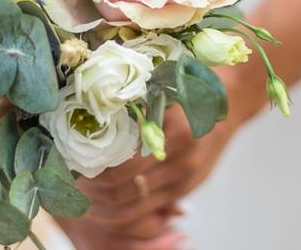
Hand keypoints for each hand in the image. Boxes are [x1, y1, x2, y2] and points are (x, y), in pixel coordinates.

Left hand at [65, 102, 242, 248]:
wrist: (228, 102)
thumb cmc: (184, 90)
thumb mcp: (161, 87)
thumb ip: (132, 101)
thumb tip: (86, 110)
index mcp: (169, 123)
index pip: (120, 157)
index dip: (92, 165)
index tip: (72, 161)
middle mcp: (180, 151)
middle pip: (123, 186)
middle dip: (93, 189)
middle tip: (72, 181)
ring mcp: (184, 174)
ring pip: (134, 205)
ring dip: (104, 206)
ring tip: (84, 196)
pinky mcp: (185, 189)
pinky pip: (148, 212)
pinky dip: (124, 213)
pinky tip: (107, 204)